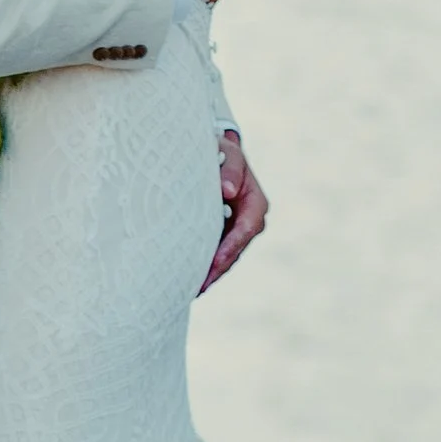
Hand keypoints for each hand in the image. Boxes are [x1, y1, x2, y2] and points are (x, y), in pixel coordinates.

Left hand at [201, 128, 268, 292]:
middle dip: (218, 269)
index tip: (215, 261)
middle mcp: (248, 220)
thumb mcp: (228, 153)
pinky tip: (185, 280)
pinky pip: (212, 253)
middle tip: (198, 286)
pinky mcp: (219, 234)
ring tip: (189, 290)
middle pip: (235, 251)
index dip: (231, 247)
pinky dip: (202, 266)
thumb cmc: (221, 151)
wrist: (213, 153)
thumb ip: (230, 168)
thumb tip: (227, 191)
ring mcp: (234, 230)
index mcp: (255, 203)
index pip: (247, 229)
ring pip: (224, 257)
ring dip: (209, 274)